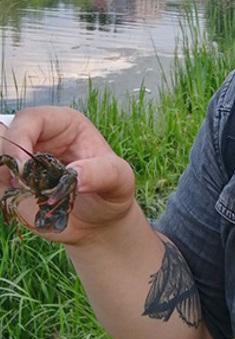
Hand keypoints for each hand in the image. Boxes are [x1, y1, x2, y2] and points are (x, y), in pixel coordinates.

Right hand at [0, 107, 136, 245]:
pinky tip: (21, 203)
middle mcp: (37, 138)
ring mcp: (20, 161)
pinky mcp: (9, 184)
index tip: (24, 168)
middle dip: (5, 159)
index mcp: (63, 124)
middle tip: (23, 185)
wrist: (100, 220)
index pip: (29, 118)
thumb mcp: (119, 180)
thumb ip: (102, 174)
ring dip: (3, 177)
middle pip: (2, 135)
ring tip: (26, 195)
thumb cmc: (111, 192)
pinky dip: (2, 193)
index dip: (19, 138)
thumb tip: (74, 173)